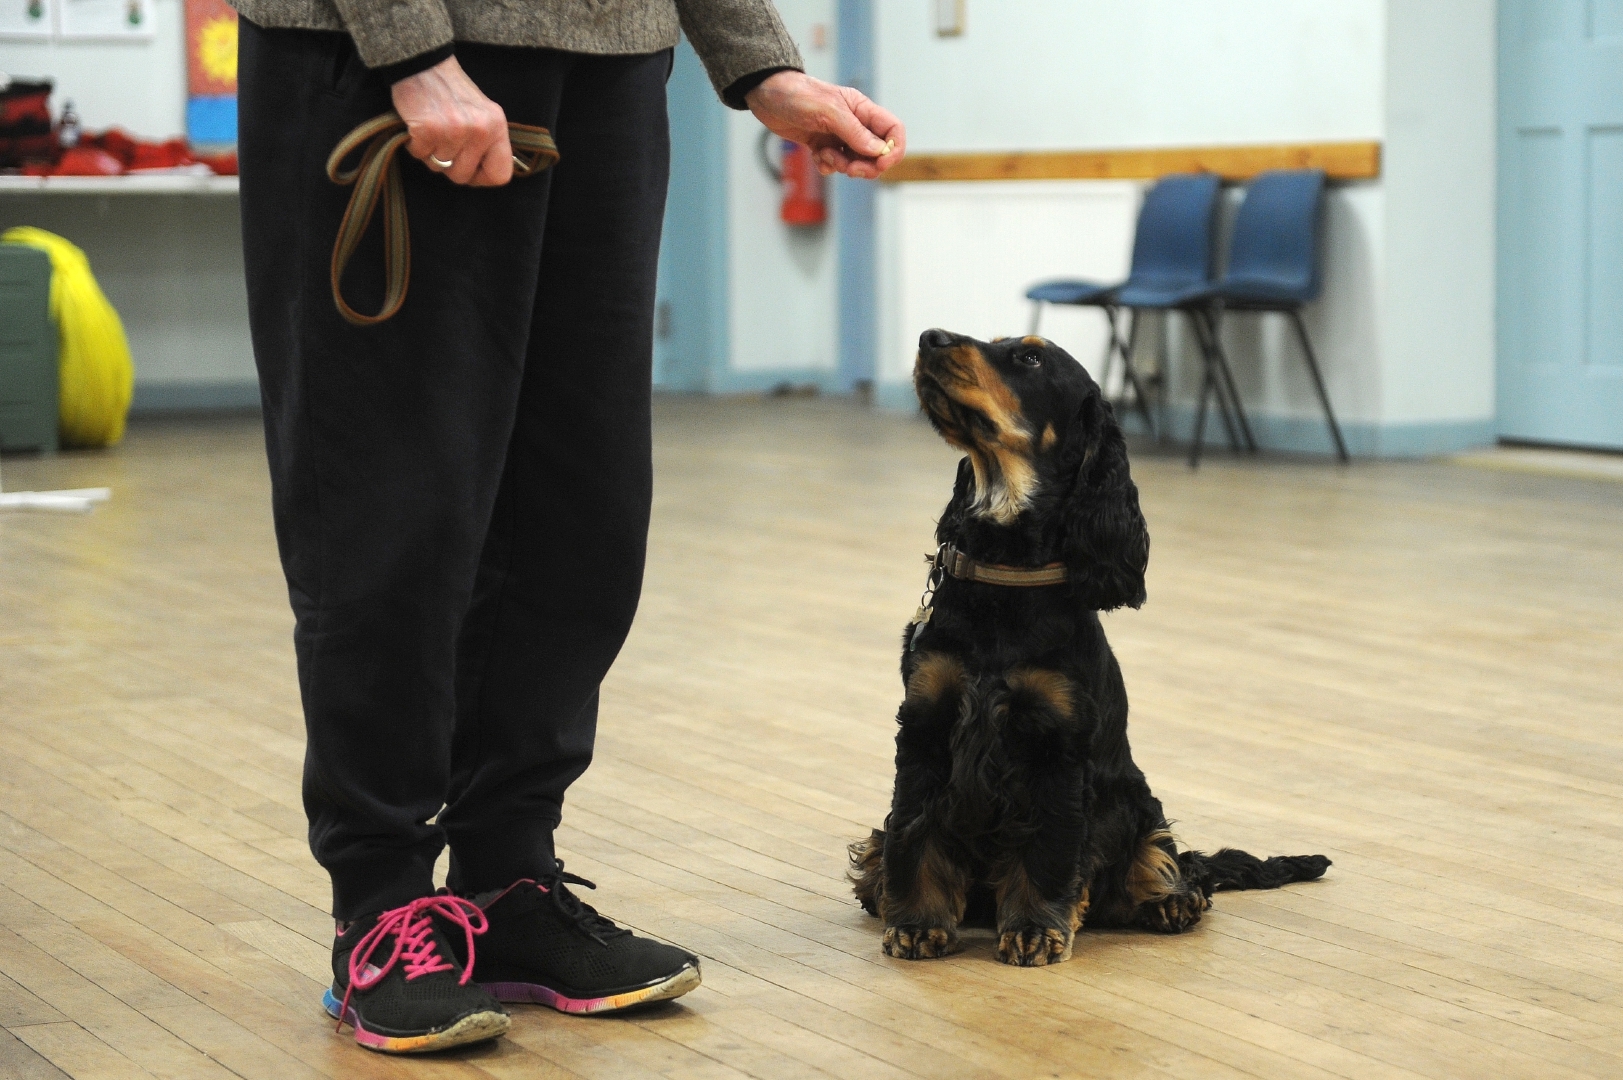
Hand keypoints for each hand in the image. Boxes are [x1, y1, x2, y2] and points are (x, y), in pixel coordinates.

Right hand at [390, 55, 513, 186]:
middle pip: (463, 176)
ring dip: (430, 153)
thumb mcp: (482, 113)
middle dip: (449, 166)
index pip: (499, 175)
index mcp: (497, 128)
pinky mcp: (428, 130)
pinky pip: (420, 155)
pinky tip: (419, 127)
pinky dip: (415, 145)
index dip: (481, 178)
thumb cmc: (452, 91)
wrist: (423, 64)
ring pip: (439, 167)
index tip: (470, 169)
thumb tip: (485, 174)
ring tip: (432, 130)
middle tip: (443, 143)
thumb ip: (488, 142)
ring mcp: (454, 131)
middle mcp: (480, 131)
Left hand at [745, 70, 905, 179]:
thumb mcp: (829, 112)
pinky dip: (827, 166)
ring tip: (824, 155)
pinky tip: (816, 156)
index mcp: (862, 109)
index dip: (893, 150)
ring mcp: (838, 136)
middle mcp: (854, 123)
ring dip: (842, 166)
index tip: (880, 163)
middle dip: (866, 166)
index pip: (893, 130)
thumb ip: (855, 132)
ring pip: (855, 162)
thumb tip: (878, 151)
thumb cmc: (798, 95)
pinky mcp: (822, 145)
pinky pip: (834, 166)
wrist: (766, 95)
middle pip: (876, 153)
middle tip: (850, 169)